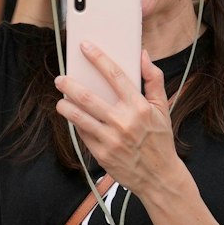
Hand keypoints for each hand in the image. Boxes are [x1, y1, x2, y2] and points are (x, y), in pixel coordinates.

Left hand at [55, 46, 182, 197]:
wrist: (159, 177)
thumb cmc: (160, 139)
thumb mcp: (163, 108)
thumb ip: (154, 79)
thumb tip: (142, 54)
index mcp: (139, 107)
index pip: (115, 75)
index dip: (98, 58)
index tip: (85, 47)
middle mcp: (123, 122)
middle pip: (88, 97)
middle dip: (69, 85)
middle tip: (60, 79)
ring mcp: (111, 139)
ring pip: (79, 117)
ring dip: (65, 105)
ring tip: (60, 99)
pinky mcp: (102, 154)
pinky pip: (83, 134)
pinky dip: (75, 124)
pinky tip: (73, 117)